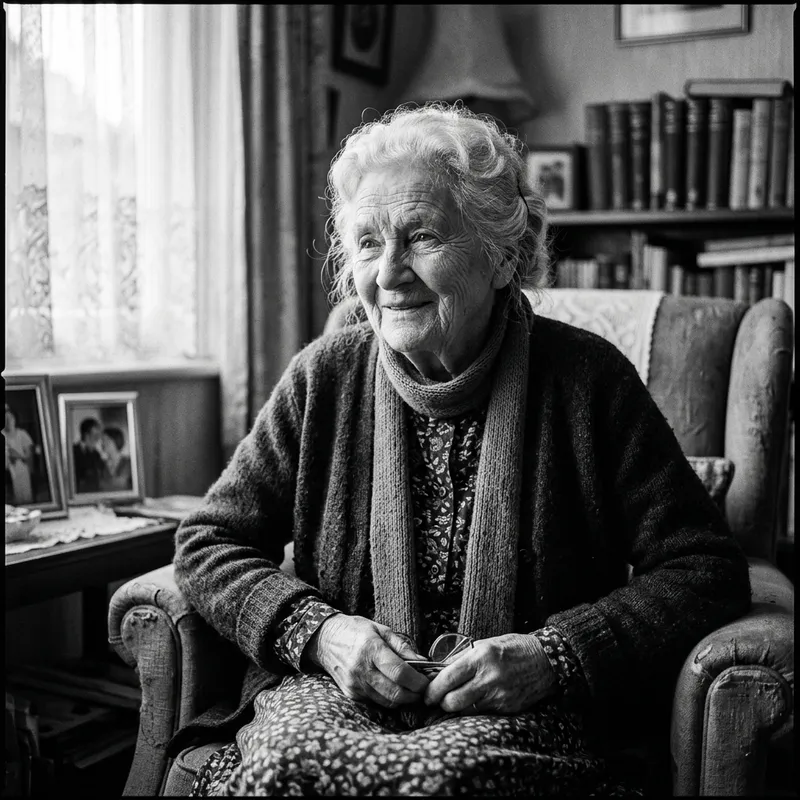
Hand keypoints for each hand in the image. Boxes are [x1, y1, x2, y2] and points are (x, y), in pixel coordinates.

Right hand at [305, 614, 429, 708]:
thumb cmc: (355, 630)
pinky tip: (394, 690)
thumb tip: (424, 662)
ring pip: (387, 702)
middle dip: (414, 695)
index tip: (428, 681)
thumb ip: (402, 646)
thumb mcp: (381, 629)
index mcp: (371, 649)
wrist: (324, 639)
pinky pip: (376, 702)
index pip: (400, 673)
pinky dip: (389, 699)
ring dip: (404, 700)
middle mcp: (362, 670)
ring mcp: (355, 685)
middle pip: (395, 693)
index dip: (418, 681)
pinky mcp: (351, 694)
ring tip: (412, 690)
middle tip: (424, 689)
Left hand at [423, 633, 556, 714]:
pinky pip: (482, 714)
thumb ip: (463, 658)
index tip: (426, 695)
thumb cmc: (513, 648)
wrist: (546, 660)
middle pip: (452, 701)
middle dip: (442, 703)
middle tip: (440, 699)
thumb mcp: (485, 644)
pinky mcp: (507, 708)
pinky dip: (476, 709)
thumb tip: (439, 670)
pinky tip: (478, 700)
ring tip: (458, 698)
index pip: (447, 678)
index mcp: (480, 657)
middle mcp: (489, 678)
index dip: (432, 690)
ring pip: (466, 710)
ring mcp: (499, 696)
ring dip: (458, 707)